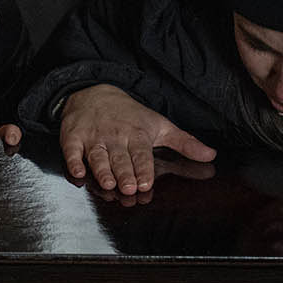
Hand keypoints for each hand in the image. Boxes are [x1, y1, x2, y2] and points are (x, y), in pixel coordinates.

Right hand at [59, 83, 216, 195]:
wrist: (94, 93)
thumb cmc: (130, 115)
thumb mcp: (160, 125)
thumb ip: (184, 143)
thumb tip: (211, 156)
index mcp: (137, 134)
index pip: (141, 154)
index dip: (144, 169)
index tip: (147, 183)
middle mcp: (115, 136)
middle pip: (120, 158)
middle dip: (125, 173)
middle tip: (129, 188)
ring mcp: (92, 137)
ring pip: (97, 157)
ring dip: (102, 170)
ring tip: (108, 184)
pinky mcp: (72, 137)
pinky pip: (71, 151)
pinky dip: (73, 162)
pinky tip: (78, 173)